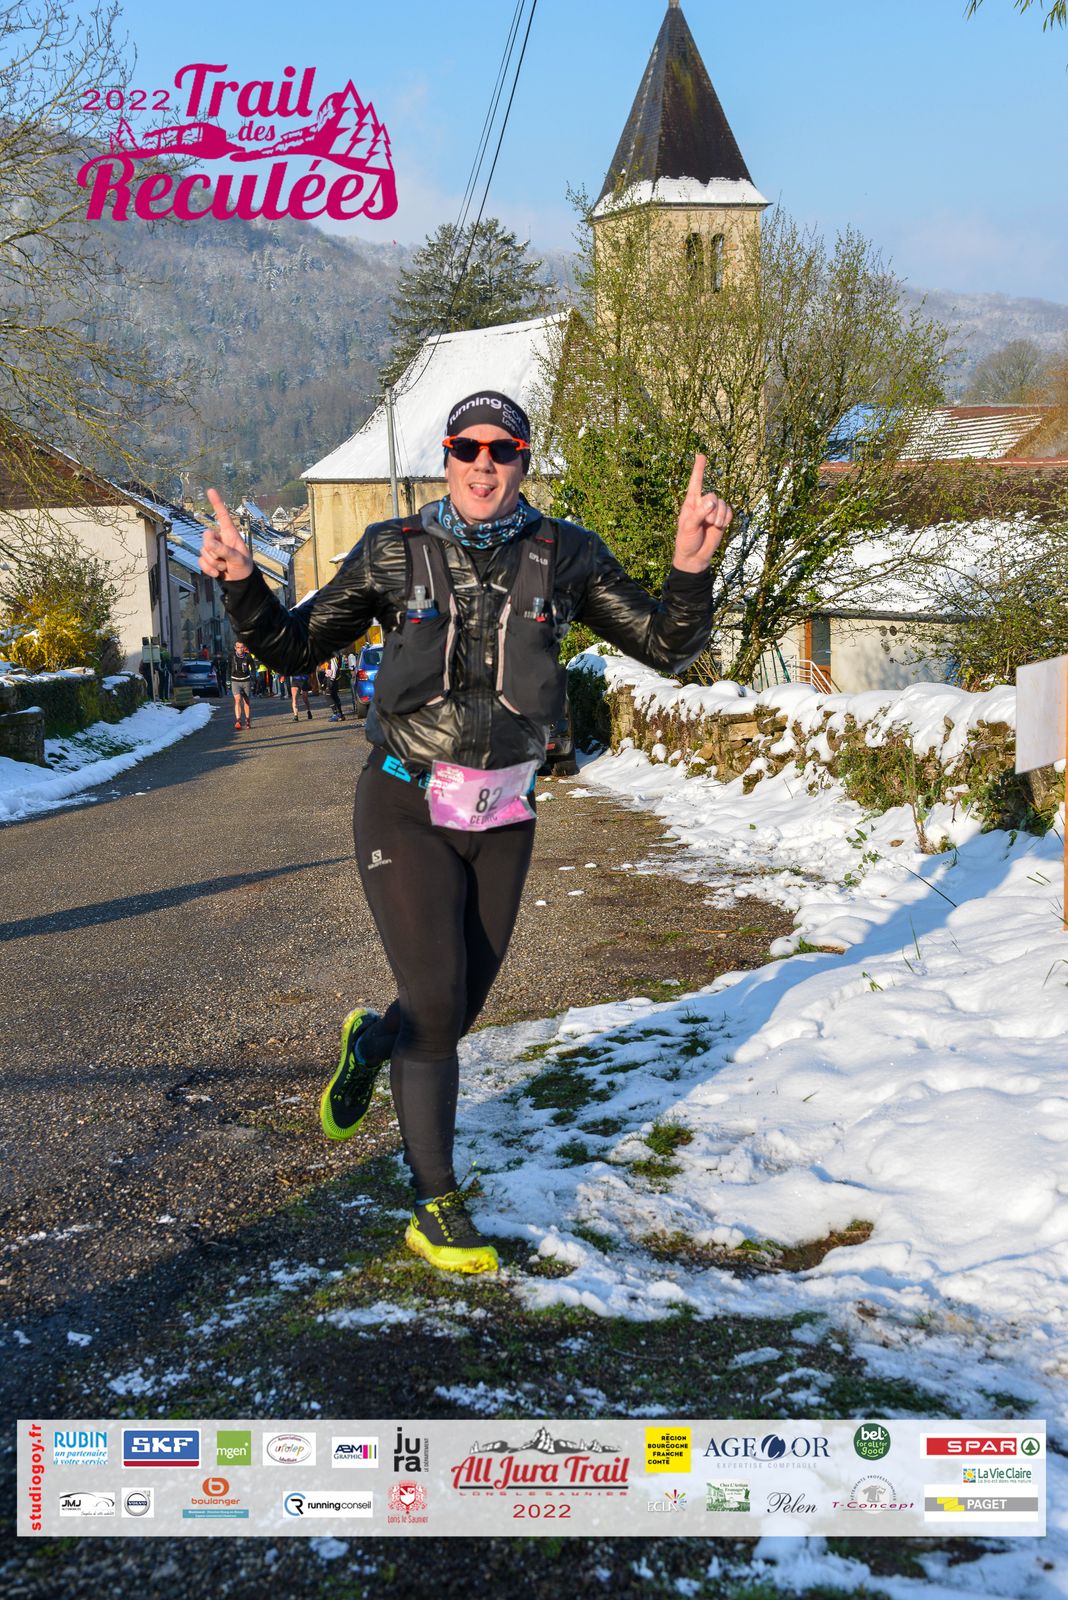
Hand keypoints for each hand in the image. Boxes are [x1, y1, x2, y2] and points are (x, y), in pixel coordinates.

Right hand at [199, 488, 254, 581]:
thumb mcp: (238, 559)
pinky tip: (217, 573)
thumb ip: (224, 550)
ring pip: (203, 551)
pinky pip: (200, 561)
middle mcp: (219, 538)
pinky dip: (208, 569)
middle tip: (225, 560)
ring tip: (225, 567)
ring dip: (214, 563)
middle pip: (206, 537)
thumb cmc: (243, 567)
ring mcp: (212, 548)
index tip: (211, 490)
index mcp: (230, 534)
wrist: (239, 581)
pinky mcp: (206, 558)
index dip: (217, 503)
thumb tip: (208, 543)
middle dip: (214, 551)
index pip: (223, 516)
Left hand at [673, 453, 732, 572]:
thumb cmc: (687, 541)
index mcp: (690, 503)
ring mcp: (713, 511)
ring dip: (719, 516)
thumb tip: (713, 501)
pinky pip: (730, 512)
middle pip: (713, 495)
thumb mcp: (689, 526)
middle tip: (706, 522)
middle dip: (712, 509)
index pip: (695, 483)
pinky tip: (720, 526)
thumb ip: (699, 513)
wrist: (696, 557)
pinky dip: (726, 519)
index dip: (699, 469)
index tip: (701, 455)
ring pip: (723, 504)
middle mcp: (702, 504)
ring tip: (712, 526)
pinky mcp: (722, 519)